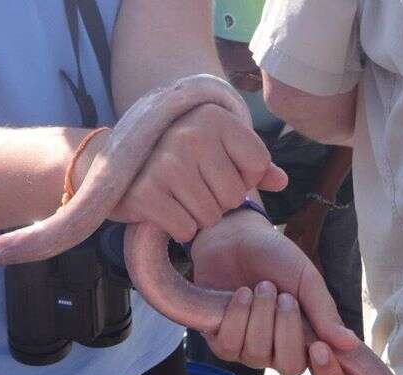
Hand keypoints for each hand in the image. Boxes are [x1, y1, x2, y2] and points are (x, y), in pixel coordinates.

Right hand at [105, 103, 286, 242]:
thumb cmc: (182, 158)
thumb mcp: (219, 149)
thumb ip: (255, 165)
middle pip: (235, 195)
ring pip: (211, 216)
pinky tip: (165, 209)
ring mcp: (166, 163)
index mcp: (215, 118)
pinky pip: (186, 229)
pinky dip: (178, 228)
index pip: (258, 165)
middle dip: (219, 201)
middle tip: (194, 187)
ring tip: (179, 197)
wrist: (120, 164)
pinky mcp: (145, 192)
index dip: (244, 177)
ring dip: (198, 216)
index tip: (218, 170)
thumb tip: (282, 181)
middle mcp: (191, 134)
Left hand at [190, 209, 358, 374]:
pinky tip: (241, 294)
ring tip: (261, 287)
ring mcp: (250, 351)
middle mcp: (281, 351)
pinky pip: (230, 345)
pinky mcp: (222, 343)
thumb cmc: (276, 259)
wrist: (237, 239)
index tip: (319, 348)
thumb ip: (325, 312)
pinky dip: (237, 315)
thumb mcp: (307, 280)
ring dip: (260, 315)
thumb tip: (350, 344)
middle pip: (291, 366)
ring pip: (258, 354)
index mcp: (310, 339)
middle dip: (286, 328)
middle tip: (284, 296)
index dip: (328, 374)